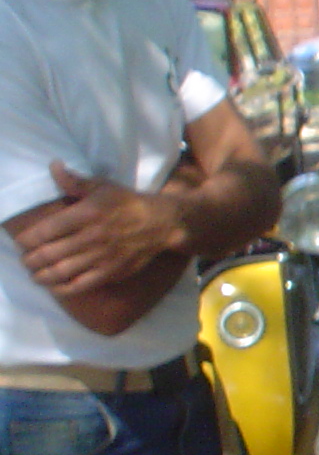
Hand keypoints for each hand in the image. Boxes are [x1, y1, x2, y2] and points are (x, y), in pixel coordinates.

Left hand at [15, 161, 181, 294]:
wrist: (162, 223)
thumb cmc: (127, 203)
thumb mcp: (102, 186)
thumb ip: (74, 181)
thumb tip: (52, 166)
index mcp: (87, 214)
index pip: (46, 231)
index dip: (26, 240)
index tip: (20, 242)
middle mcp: (91, 237)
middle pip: (48, 254)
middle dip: (29, 260)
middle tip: (25, 260)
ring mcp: (101, 257)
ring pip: (60, 272)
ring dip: (41, 276)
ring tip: (35, 274)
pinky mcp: (111, 272)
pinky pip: (80, 285)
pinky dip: (61, 288)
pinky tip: (53, 286)